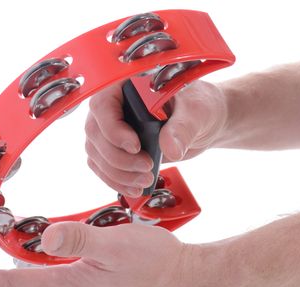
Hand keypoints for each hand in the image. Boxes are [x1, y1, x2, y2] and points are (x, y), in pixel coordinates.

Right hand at [85, 80, 227, 196]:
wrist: (203, 122)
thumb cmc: (199, 106)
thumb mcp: (195, 112)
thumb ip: (182, 128)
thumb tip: (170, 148)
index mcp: (126, 84)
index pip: (103, 106)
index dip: (113, 129)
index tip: (136, 146)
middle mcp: (113, 105)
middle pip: (96, 134)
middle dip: (119, 158)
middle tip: (146, 169)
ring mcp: (111, 128)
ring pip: (97, 154)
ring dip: (118, 174)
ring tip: (145, 181)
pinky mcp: (115, 149)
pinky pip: (103, 167)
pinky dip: (117, 181)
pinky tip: (135, 189)